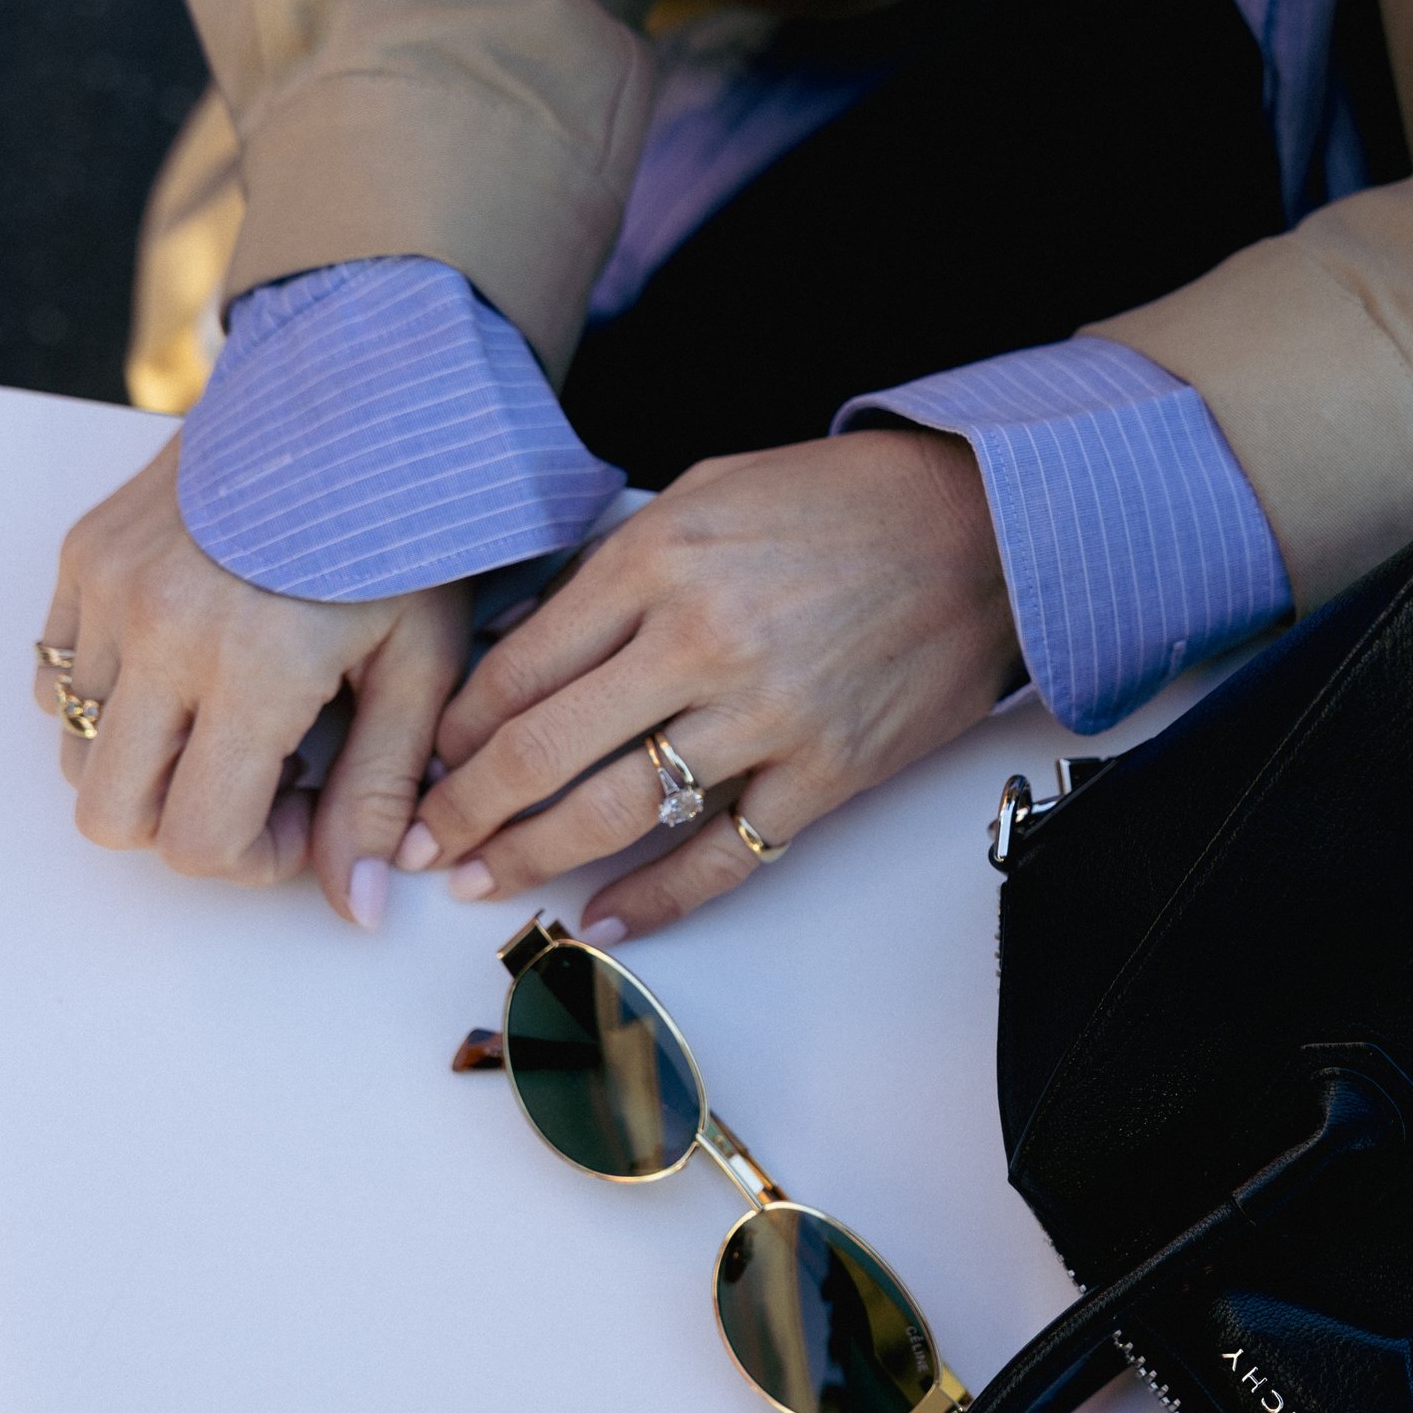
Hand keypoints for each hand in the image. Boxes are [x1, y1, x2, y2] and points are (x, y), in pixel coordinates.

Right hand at [37, 435, 471, 925]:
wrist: (352, 400)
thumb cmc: (405, 533)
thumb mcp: (421, 666)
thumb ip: (384, 792)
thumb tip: (359, 905)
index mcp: (253, 667)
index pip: (196, 839)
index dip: (251, 859)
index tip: (306, 815)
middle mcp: (157, 632)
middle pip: (113, 815)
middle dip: (188, 826)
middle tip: (270, 779)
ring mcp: (106, 591)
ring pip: (78, 750)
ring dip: (151, 764)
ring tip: (241, 717)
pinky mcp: (82, 558)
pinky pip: (58, 677)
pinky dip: (117, 701)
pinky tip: (198, 668)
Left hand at [411, 429, 1018, 941]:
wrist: (987, 531)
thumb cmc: (847, 503)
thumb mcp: (708, 491)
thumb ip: (617, 565)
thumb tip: (531, 643)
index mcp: (659, 560)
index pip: (520, 666)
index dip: (458, 730)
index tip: (431, 763)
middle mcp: (701, 642)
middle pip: (545, 751)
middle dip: (469, 810)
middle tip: (426, 846)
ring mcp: (766, 716)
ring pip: (618, 812)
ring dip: (535, 859)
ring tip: (484, 886)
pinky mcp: (826, 773)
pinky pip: (724, 856)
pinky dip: (658, 900)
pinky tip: (605, 921)